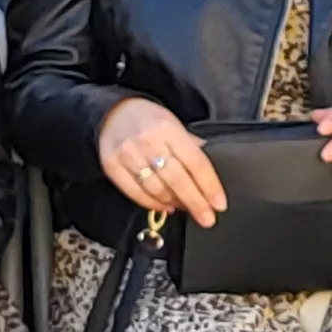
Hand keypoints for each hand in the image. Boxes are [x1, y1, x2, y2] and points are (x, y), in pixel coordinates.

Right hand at [97, 99, 223, 224]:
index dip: (209, 186)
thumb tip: (209, 174)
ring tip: (185, 208)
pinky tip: (165, 206)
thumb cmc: (150, 120)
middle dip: (195, 202)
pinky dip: (152, 204)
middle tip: (207, 219)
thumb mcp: (175, 124)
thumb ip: (191, 147)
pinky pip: (136, 193)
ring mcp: (128, 155)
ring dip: (174, 203)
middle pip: (177, 179)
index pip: (195, 162)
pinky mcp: (112, 166)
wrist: (114, 112)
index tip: (219, 205)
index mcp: (168, 128)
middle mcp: (148, 141)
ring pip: (157, 189)